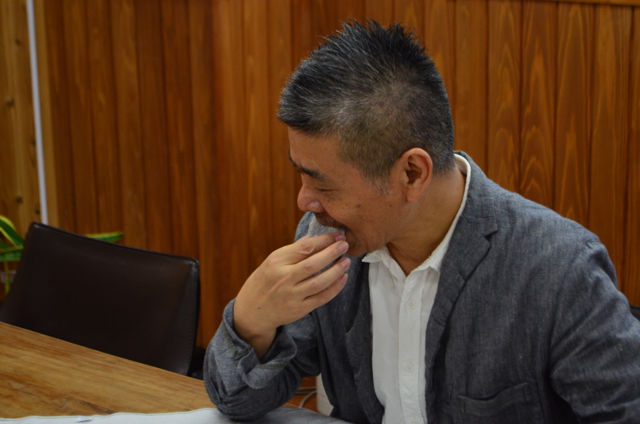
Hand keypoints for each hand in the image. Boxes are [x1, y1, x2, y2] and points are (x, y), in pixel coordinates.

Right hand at [233, 233, 350, 358]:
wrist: (252, 311)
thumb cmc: (264, 282)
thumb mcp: (272, 261)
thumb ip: (293, 251)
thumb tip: (312, 237)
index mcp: (276, 262)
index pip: (304, 247)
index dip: (324, 240)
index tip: (337, 236)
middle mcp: (283, 278)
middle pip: (313, 264)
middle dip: (332, 253)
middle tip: (345, 245)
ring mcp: (291, 295)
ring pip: (319, 282)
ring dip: (336, 271)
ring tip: (346, 261)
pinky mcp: (299, 309)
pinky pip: (321, 298)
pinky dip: (334, 288)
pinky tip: (342, 278)